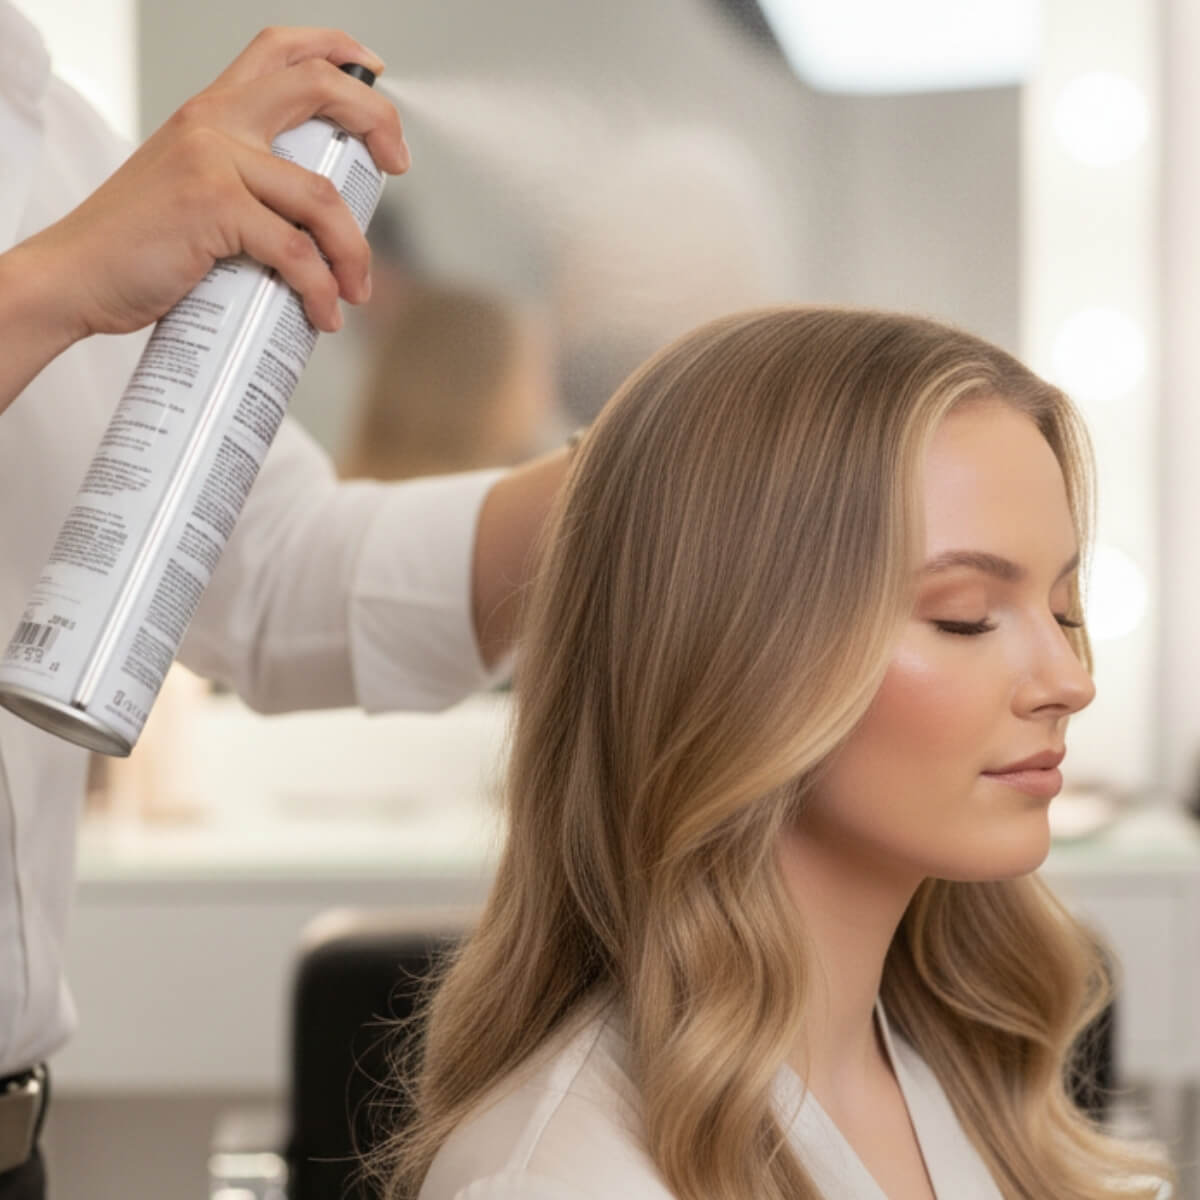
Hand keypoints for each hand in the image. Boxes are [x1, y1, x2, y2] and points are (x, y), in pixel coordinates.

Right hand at [24, 26, 409, 341]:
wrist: (75, 276)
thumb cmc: (136, 245)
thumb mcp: (190, 190)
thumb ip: (245, 185)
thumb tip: (314, 224)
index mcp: (210, 113)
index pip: (281, 52)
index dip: (338, 53)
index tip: (375, 77)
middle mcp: (213, 123)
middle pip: (315, 89)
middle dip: (376, 121)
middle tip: (397, 164)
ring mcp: (213, 163)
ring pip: (320, 197)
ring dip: (353, 251)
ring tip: (355, 289)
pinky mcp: (212, 209)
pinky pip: (296, 253)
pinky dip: (320, 290)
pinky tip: (323, 314)